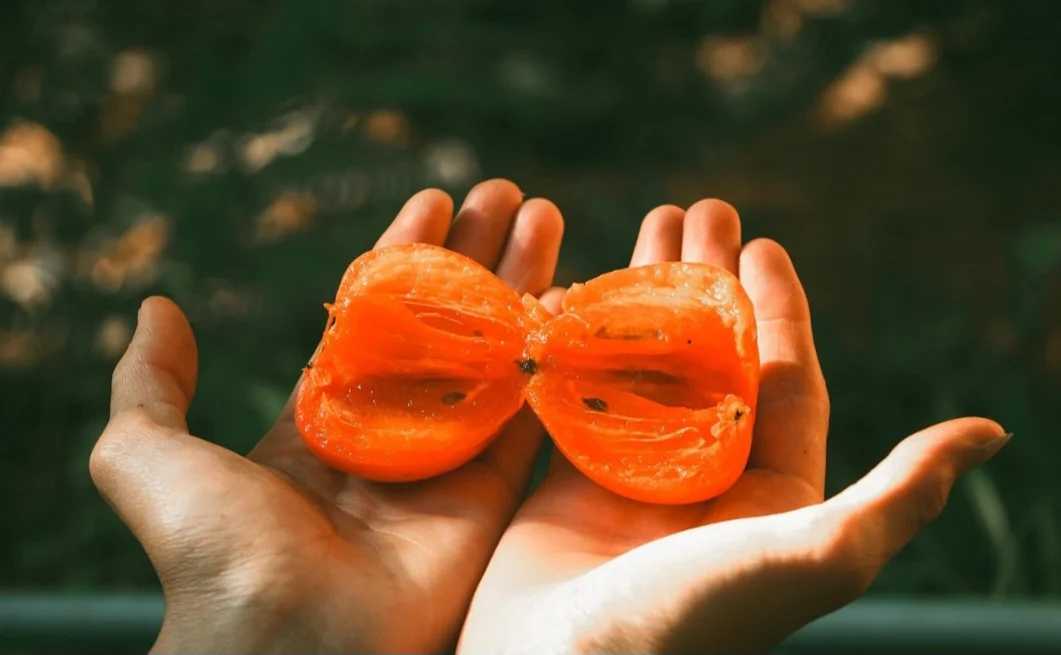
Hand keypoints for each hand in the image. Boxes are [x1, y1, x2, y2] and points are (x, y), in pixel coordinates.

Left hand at [90, 179, 564, 653]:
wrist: (282, 643)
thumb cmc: (211, 551)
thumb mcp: (145, 454)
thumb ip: (151, 381)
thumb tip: (157, 307)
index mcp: (322, 418)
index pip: (375, 316)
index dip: (404, 254)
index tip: (434, 198)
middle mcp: (391, 433)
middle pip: (446, 323)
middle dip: (477, 255)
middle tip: (508, 193)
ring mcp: (446, 462)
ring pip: (495, 356)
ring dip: (523, 285)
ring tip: (547, 216)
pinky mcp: (491, 496)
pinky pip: (529, 417)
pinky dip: (549, 361)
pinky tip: (569, 297)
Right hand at [458, 200, 1009, 654]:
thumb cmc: (688, 621)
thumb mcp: (813, 555)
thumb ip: (899, 495)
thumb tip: (993, 433)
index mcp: (768, 495)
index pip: (784, 379)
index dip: (778, 307)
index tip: (761, 241)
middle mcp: (701, 480)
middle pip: (710, 356)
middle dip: (705, 280)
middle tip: (694, 211)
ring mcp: (630, 475)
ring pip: (643, 363)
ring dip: (642, 295)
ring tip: (637, 231)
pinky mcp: (565, 477)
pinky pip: (578, 392)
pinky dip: (577, 340)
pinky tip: (569, 290)